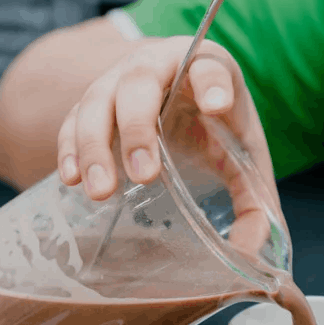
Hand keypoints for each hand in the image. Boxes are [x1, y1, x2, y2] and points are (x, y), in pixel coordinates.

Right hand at [56, 35, 274, 202]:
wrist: (178, 102)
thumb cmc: (216, 130)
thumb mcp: (244, 159)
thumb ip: (255, 204)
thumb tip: (250, 258)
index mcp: (207, 68)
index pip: (208, 65)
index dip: (211, 83)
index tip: (217, 107)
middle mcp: (159, 65)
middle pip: (140, 82)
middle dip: (138, 128)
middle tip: (145, 175)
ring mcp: (118, 80)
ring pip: (97, 101)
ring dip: (95, 146)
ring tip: (102, 191)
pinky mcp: (91, 103)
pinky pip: (72, 118)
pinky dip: (68, 147)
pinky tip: (71, 179)